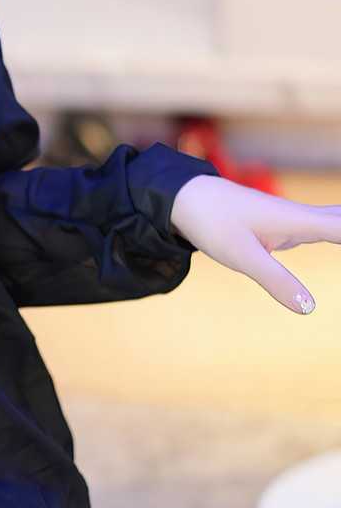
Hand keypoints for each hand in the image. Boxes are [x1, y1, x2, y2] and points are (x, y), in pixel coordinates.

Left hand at [169, 173, 340, 313]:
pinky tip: (340, 234)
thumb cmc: (211, 222)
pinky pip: (329, 229)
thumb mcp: (241, 256)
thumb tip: (309, 309)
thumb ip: (275, 281)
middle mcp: (303, 218)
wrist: (183, 197)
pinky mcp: (287, 227)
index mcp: (298, 221)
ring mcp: (296, 221)